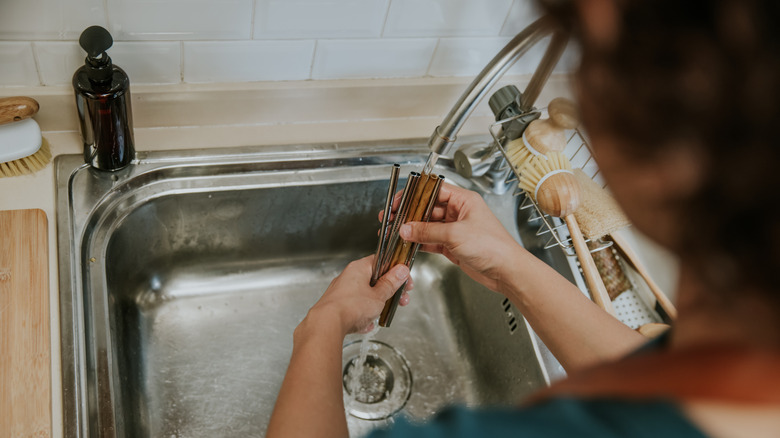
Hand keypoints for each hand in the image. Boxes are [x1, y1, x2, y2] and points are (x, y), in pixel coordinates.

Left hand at [305, 255, 410, 335]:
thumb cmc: (350, 307)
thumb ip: (391, 283)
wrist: (326, 325)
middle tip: (400, 299)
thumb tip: (401, 271)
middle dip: (389, 291)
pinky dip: (363, 315)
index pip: (381, 261)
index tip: (404, 280)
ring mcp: (342, 291)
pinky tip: (366, 324)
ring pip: (365, 295)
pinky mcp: (337, 305)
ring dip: (377, 305)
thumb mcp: (379, 295)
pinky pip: (355, 308)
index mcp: (359, 268)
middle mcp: (348, 276)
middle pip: (375, 279)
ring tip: (382, 314)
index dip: (396, 270)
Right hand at [389, 183, 522, 292]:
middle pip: (428, 208)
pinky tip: (409, 244)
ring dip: (413, 229)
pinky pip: (431, 240)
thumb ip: (428, 231)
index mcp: (464, 200)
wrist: (506, 271)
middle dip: (410, 214)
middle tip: (393, 218)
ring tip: (397, 232)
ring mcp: (455, 230)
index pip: (434, 190)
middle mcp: (459, 213)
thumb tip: (407, 229)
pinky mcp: (453, 245)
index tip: (399, 201)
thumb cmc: (493, 247)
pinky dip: (420, 242)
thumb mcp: (455, 235)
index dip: (414, 194)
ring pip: (428, 225)